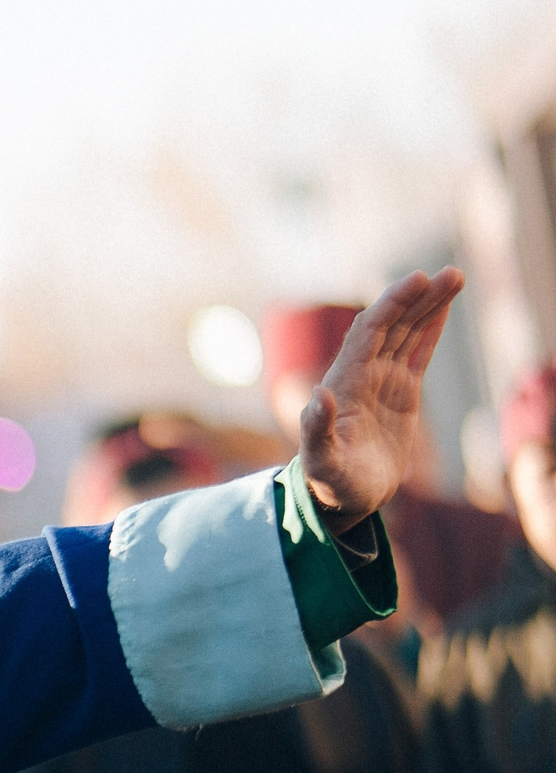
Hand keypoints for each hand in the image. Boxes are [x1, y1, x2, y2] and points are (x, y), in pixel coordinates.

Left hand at [299, 268, 464, 528]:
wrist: (341, 498)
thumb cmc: (327, 483)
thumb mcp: (321, 461)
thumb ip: (317, 431)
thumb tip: (319, 397)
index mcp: (344, 382)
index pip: (369, 332)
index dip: (391, 305)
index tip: (417, 281)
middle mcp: (362, 375)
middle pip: (392, 325)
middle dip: (417, 298)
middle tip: (449, 274)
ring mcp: (382, 381)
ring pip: (407, 333)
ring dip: (428, 306)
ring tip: (454, 277)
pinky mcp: (400, 393)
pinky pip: (417, 353)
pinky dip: (430, 329)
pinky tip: (443, 308)